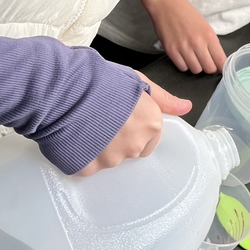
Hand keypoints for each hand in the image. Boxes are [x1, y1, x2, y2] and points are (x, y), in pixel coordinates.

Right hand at [77, 75, 191, 175]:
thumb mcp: (136, 80)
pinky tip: (74, 136)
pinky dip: (82, 154)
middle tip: (102, 118)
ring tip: (85, 124)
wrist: (63, 90)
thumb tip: (186, 107)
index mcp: (151, 124)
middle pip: (132, 149)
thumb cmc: (99, 80)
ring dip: (101, 147)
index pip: (151, 137)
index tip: (122, 115)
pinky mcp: (88, 169)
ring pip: (110, 158)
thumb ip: (162, 98)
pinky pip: (87, 165)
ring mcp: (111, 160)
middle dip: (121, 138)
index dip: (136, 125)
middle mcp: (136, 145)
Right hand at [151, 0, 226, 74]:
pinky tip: (184, 57)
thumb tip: (217, 60)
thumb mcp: (206, 26)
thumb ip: (212, 43)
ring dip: (196, 66)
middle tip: (205, 62)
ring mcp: (183, 48)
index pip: (220, 61)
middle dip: (209, 68)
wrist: (166, 5)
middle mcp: (198, 44)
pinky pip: (182, 68)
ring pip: (195, 70)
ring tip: (193, 58)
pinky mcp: (171, 51)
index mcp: (209, 36)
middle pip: (209, 69)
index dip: (221, 67)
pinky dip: (184, 65)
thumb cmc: (188, 14)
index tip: (219, 67)